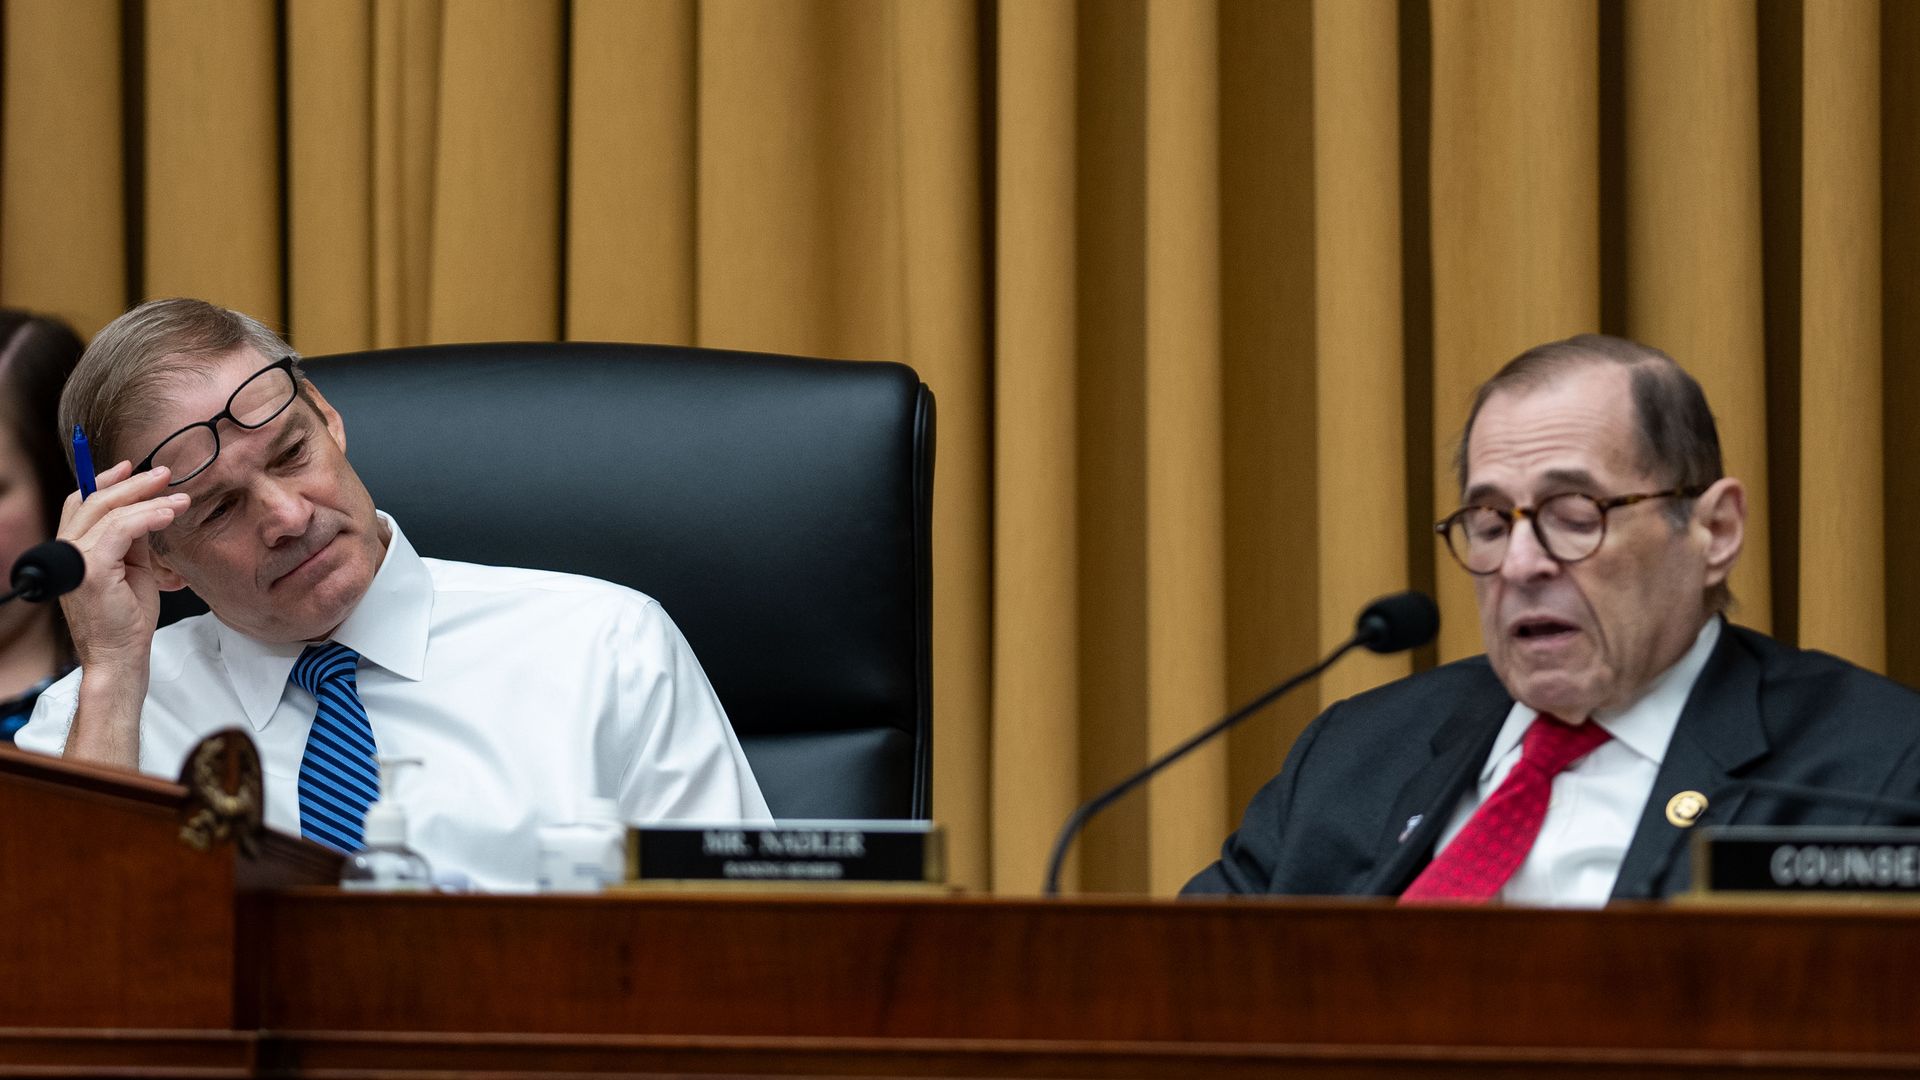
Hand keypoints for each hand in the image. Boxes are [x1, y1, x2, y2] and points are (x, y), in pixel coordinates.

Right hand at [57, 460, 188, 672]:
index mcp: (74, 549)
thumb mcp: (132, 569)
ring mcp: (76, 560)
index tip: (132, 468)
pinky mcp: (92, 571)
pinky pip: (121, 530)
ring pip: (111, 513)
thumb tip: (147, 511)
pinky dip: (148, 518)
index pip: (83, 504)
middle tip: (165, 474)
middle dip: (133, 483)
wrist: (120, 655)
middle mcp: (68, 551)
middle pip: (95, 501)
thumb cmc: (127, 618)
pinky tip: (169, 514)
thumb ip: (132, 541)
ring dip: (149, 500)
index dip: (105, 481)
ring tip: (180, 498)